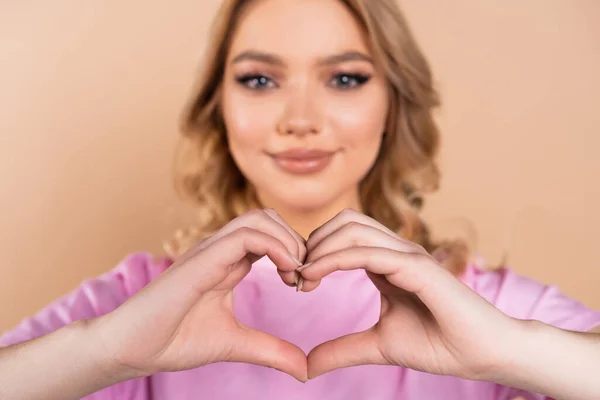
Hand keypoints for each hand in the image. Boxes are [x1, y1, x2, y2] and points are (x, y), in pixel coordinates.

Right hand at [91, 209, 308, 381]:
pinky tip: (287, 272)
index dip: (295, 251)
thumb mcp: (235, 344)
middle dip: (296, 241)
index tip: (304, 284)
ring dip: (288, 240)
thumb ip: (270, 350)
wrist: (131, 349)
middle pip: (268, 218)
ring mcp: (209, 251)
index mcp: (227, 263)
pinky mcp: (201, 260)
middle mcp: (219, 250)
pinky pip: (244, 236)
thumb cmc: (174, 341)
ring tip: (296, 274)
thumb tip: (305, 370)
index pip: (269, 235)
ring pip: (258, 218)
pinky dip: (275, 246)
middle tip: (305, 277)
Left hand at [299, 209, 519, 380]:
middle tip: (295, 276)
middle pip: (344, 222)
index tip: (295, 281)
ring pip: (352, 228)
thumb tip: (306, 365)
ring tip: (302, 277)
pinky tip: (314, 276)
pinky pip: (367, 252)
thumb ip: (342, 349)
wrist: (483, 355)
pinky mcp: (417, 267)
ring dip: (319, 247)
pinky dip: (334, 259)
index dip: (314, 251)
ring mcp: (408, 255)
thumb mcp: (378, 346)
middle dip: (312, 242)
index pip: (343, 236)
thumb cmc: (439, 344)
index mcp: (387, 262)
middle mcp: (397, 251)